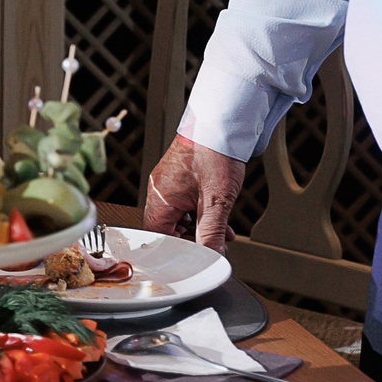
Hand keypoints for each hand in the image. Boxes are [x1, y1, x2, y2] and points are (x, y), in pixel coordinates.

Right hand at [144, 135, 245, 250]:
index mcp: (160, 197)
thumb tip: (211, 255)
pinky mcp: (179, 176)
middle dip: (192, 239)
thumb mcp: (216, 201)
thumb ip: (212, 233)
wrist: (222, 125)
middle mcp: (159, 190)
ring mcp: (168, 182)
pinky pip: (185, 202)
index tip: (197, 256)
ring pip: (179, 216)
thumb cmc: (214, 154)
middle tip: (213, 246)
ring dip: (199, 226)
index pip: (160, 236)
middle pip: (168, 227)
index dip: (178, 250)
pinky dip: (200, 212)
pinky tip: (219, 216)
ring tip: (221, 233)